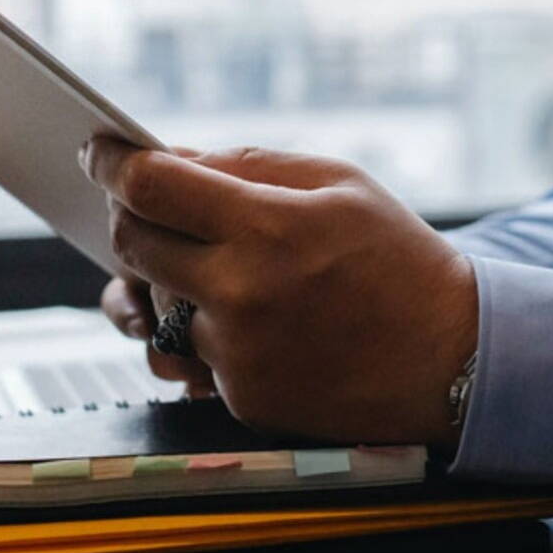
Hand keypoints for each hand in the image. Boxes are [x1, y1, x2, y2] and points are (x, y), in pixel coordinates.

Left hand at [82, 141, 476, 447]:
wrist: (453, 359)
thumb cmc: (400, 262)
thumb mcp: (340, 183)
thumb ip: (248, 165)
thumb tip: (171, 158)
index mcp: (267, 227)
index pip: (149, 186)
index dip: (112, 162)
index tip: (100, 153)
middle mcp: (241, 294)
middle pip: (132, 244)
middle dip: (130, 217)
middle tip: (149, 207)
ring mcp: (237, 354)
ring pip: (151, 307)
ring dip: (165, 281)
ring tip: (214, 269)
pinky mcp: (241, 398)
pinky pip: (190, 355)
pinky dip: (209, 333)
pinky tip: (256, 322)